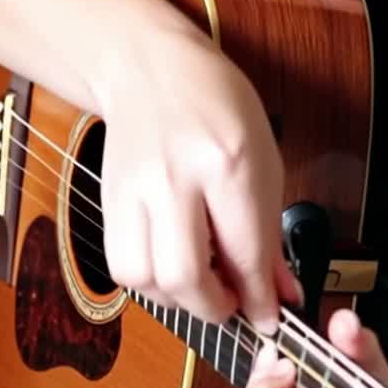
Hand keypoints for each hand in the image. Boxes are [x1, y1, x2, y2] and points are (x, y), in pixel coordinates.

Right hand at [93, 25, 298, 332]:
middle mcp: (175, 178)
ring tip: (201, 287)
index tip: (268, 318)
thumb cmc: (216, 108)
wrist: (151, 69)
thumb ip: (269, 234)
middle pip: (185, 275)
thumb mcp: (263, 160)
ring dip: (178, 299)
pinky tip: (171, 269)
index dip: (260, 299)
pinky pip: (121, 265)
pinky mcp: (107, 200)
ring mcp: (135, 189)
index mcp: (226, 162)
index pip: (244, 252)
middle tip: (232, 305)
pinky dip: (150, 283)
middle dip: (215, 308)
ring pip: (145, 278)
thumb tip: (280, 295)